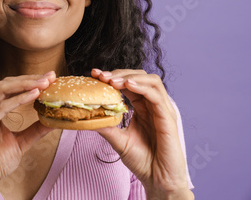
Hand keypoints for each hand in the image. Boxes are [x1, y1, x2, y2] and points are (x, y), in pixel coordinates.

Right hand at [0, 72, 56, 199]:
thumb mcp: (20, 143)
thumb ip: (34, 130)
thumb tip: (53, 120)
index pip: (9, 87)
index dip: (29, 80)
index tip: (50, 78)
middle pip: (6, 83)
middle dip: (30, 79)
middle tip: (50, 76)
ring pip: (2, 89)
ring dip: (25, 85)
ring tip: (44, 83)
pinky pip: (1, 107)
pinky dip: (18, 99)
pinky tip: (33, 95)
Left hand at [91, 69, 192, 199]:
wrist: (158, 181)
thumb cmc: (142, 161)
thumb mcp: (118, 140)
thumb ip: (106, 126)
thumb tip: (86, 116)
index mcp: (142, 108)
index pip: (128, 84)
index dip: (112, 76)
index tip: (95, 75)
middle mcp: (154, 105)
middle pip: (139, 77)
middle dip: (119, 73)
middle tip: (101, 76)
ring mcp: (163, 110)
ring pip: (151, 81)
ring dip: (130, 77)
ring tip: (112, 81)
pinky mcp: (168, 118)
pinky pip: (156, 96)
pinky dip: (141, 87)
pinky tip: (127, 85)